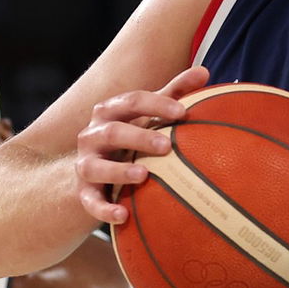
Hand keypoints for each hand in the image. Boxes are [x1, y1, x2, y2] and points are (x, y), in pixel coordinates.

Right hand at [74, 66, 209, 224]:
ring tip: (144, 175)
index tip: (182, 113)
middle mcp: (92, 135)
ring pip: (94, 166)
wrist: (96, 171)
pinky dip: (104, 210)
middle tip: (167, 146)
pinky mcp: (83, 192)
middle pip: (112, 131)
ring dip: (118, 171)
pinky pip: (90, 202)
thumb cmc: (131, 136)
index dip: (156, 104)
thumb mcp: (149, 115)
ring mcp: (85, 164)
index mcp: (110, 111)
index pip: (131, 100)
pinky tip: (123, 215)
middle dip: (138, 137)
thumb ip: (174, 93)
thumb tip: (205, 71)